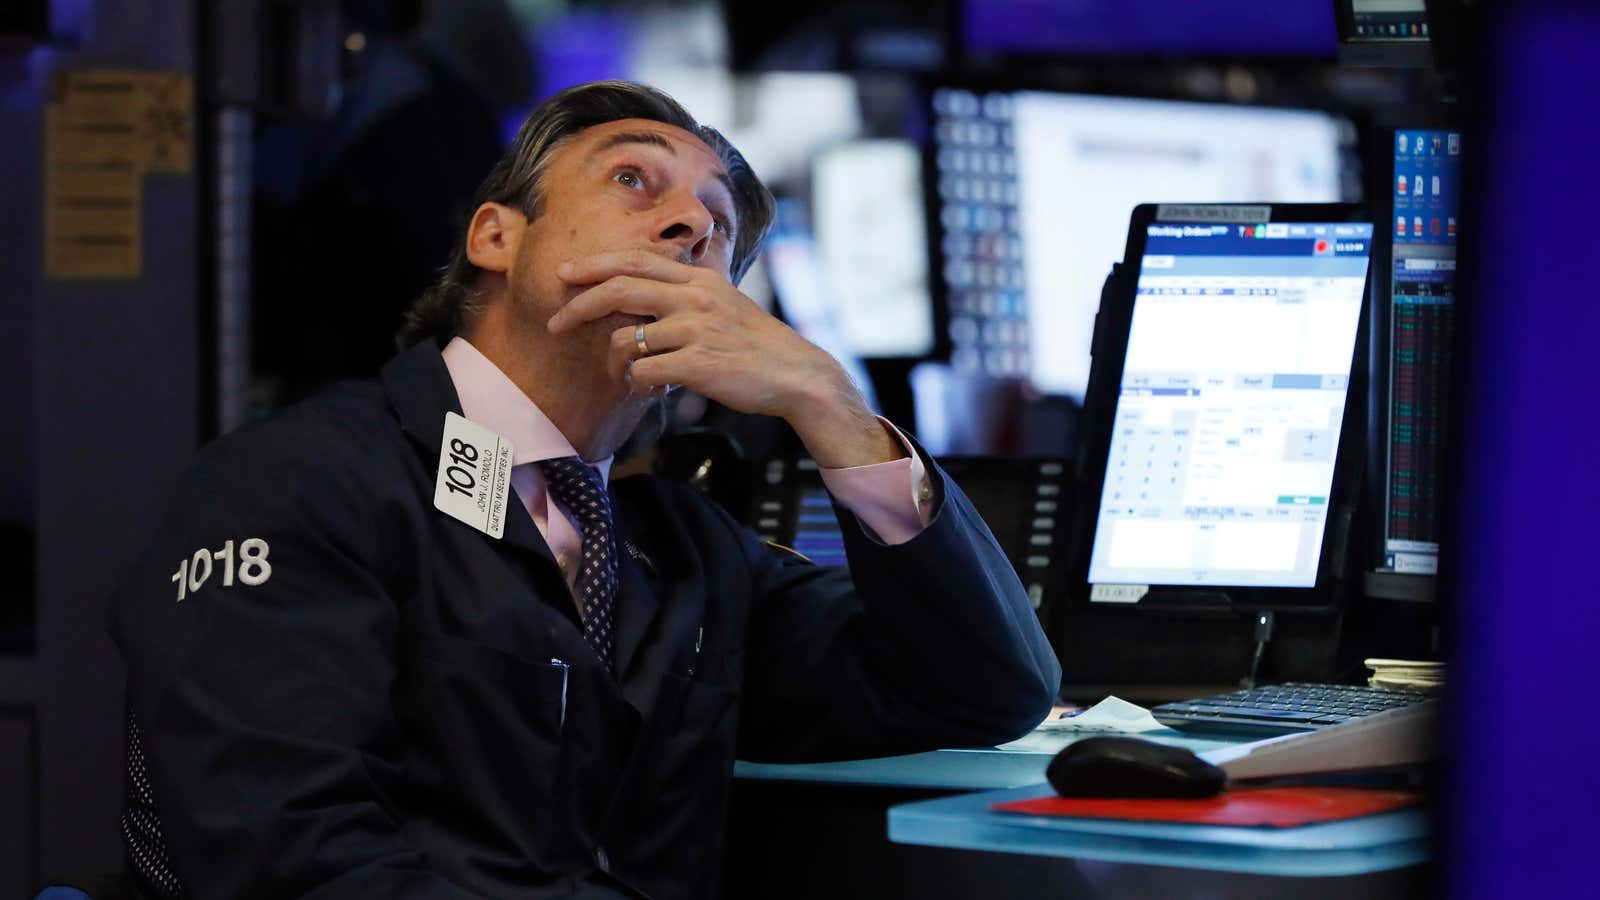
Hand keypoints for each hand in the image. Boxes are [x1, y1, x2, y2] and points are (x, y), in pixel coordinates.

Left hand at [546, 249, 903, 467]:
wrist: (797, 374)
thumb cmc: (756, 345)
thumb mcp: (724, 305)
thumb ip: (685, 296)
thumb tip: (637, 300)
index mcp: (699, 279)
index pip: (635, 261)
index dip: (594, 265)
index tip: (565, 275)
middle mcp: (695, 298)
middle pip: (619, 290)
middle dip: (578, 306)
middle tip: (555, 324)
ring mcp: (697, 330)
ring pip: (627, 340)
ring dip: (617, 361)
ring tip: (630, 374)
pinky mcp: (699, 364)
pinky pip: (645, 372)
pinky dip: (640, 384)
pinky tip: (657, 389)